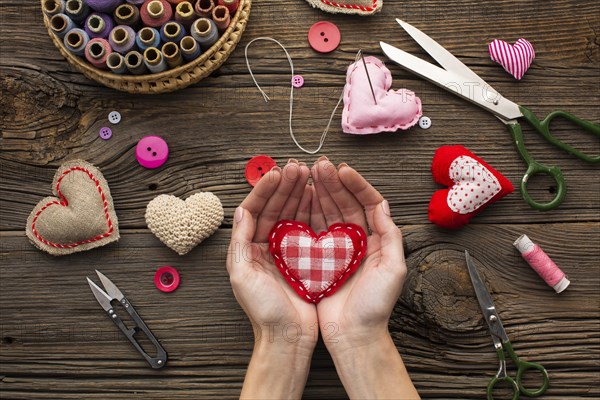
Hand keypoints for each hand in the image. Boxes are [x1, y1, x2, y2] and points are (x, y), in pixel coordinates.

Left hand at [227, 160, 316, 398]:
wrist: (288, 336)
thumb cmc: (263, 311)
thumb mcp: (242, 276)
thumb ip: (240, 242)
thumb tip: (240, 211)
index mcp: (249, 248)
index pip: (255, 210)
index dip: (265, 190)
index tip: (277, 174)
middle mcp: (267, 246)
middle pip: (275, 207)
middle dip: (286, 186)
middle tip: (298, 168)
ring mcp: (287, 250)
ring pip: (292, 214)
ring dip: (299, 193)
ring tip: (309, 175)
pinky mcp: (305, 257)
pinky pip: (307, 228)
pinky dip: (312, 211)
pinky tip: (318, 197)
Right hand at [311, 157, 419, 398]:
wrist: (353, 334)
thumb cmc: (375, 306)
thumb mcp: (393, 269)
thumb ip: (391, 235)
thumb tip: (383, 204)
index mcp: (376, 239)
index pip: (367, 202)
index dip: (355, 184)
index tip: (342, 170)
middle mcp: (356, 240)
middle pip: (345, 203)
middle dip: (333, 183)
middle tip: (320, 165)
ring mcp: (337, 248)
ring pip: (328, 212)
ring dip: (319, 192)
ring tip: (308, 174)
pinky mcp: (319, 258)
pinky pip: (313, 229)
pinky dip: (307, 212)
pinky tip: (300, 199)